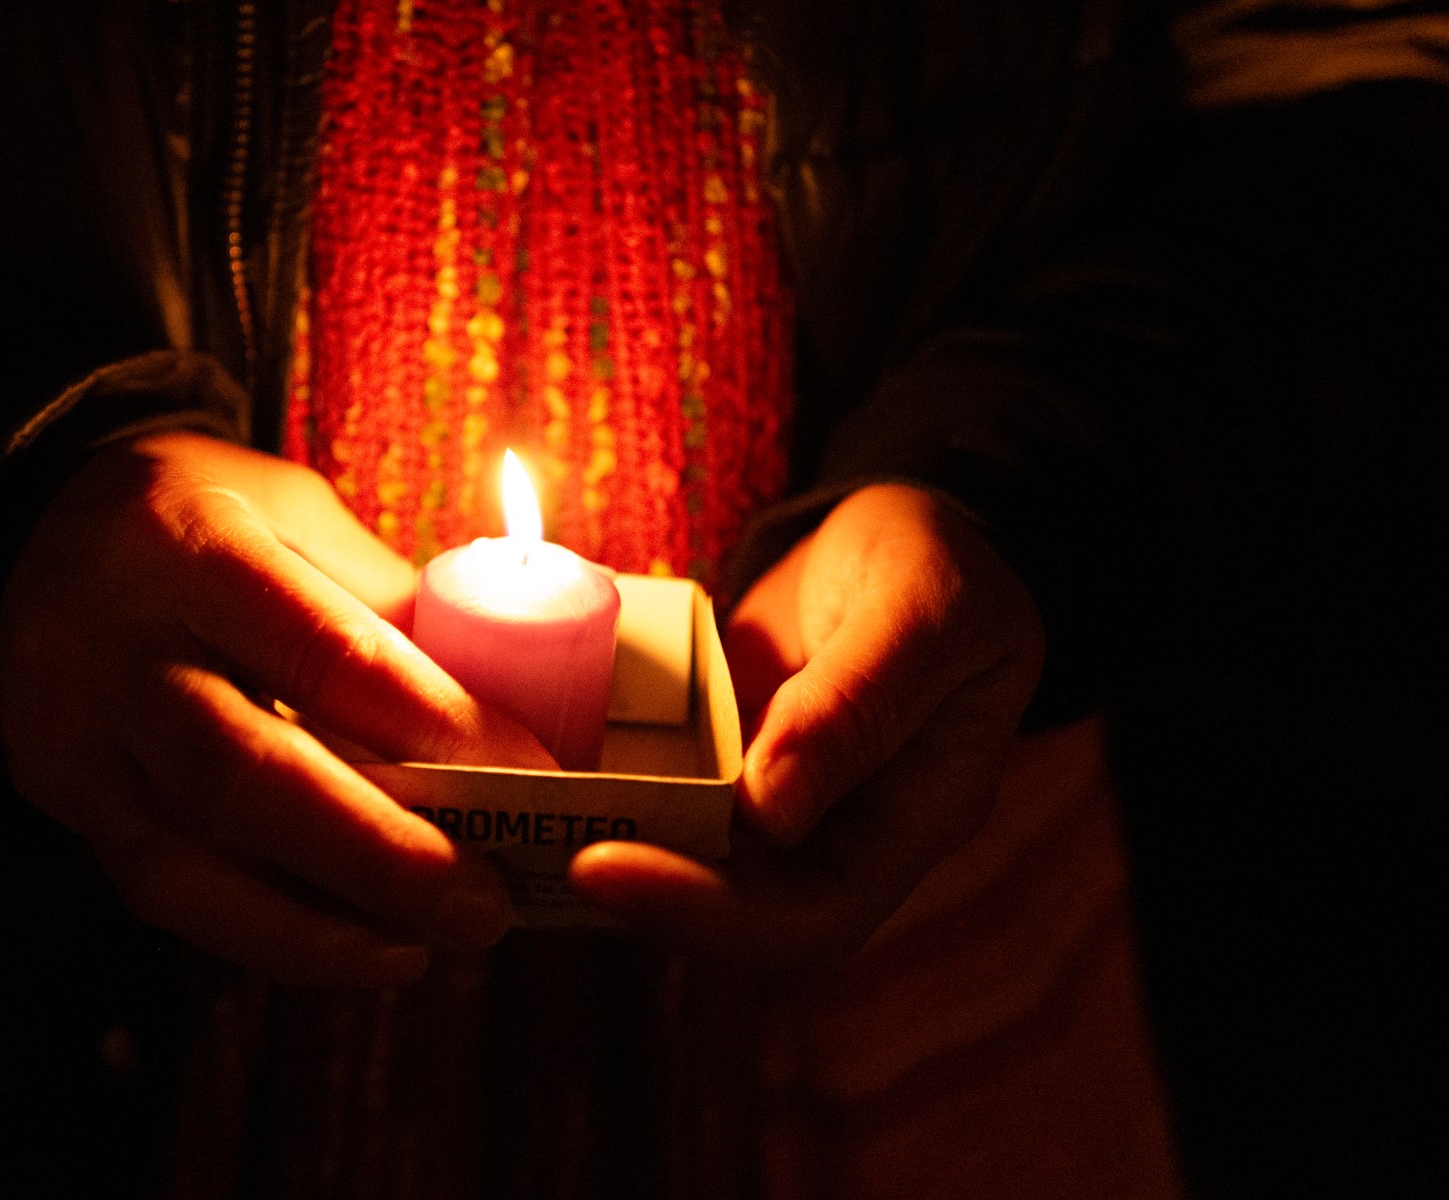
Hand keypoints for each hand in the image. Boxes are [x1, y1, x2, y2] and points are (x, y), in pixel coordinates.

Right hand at [0, 430, 553, 986]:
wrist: (40, 532)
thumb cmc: (205, 518)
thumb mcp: (296, 513)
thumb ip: (383, 602)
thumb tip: (510, 707)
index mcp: (187, 542)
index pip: (321, 648)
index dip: (432, 723)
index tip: (531, 776)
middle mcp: (110, 642)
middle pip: (244, 774)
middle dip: (377, 854)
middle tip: (483, 904)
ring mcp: (68, 730)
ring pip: (188, 859)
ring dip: (321, 922)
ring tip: (427, 944)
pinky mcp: (59, 795)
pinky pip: (163, 888)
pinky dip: (266, 931)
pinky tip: (355, 946)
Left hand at [570, 483, 1043, 968]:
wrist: (912, 529)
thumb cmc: (940, 565)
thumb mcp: (925, 611)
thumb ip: (860, 701)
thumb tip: (769, 807)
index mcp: (909, 823)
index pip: (810, 918)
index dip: (706, 915)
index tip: (603, 865)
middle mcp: (833, 837)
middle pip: (730, 913)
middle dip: (632, 889)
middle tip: (536, 842)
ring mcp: (769, 803)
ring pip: (680, 861)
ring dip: (598, 841)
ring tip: (508, 805)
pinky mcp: (718, 761)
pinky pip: (654, 793)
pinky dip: (593, 781)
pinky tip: (525, 751)